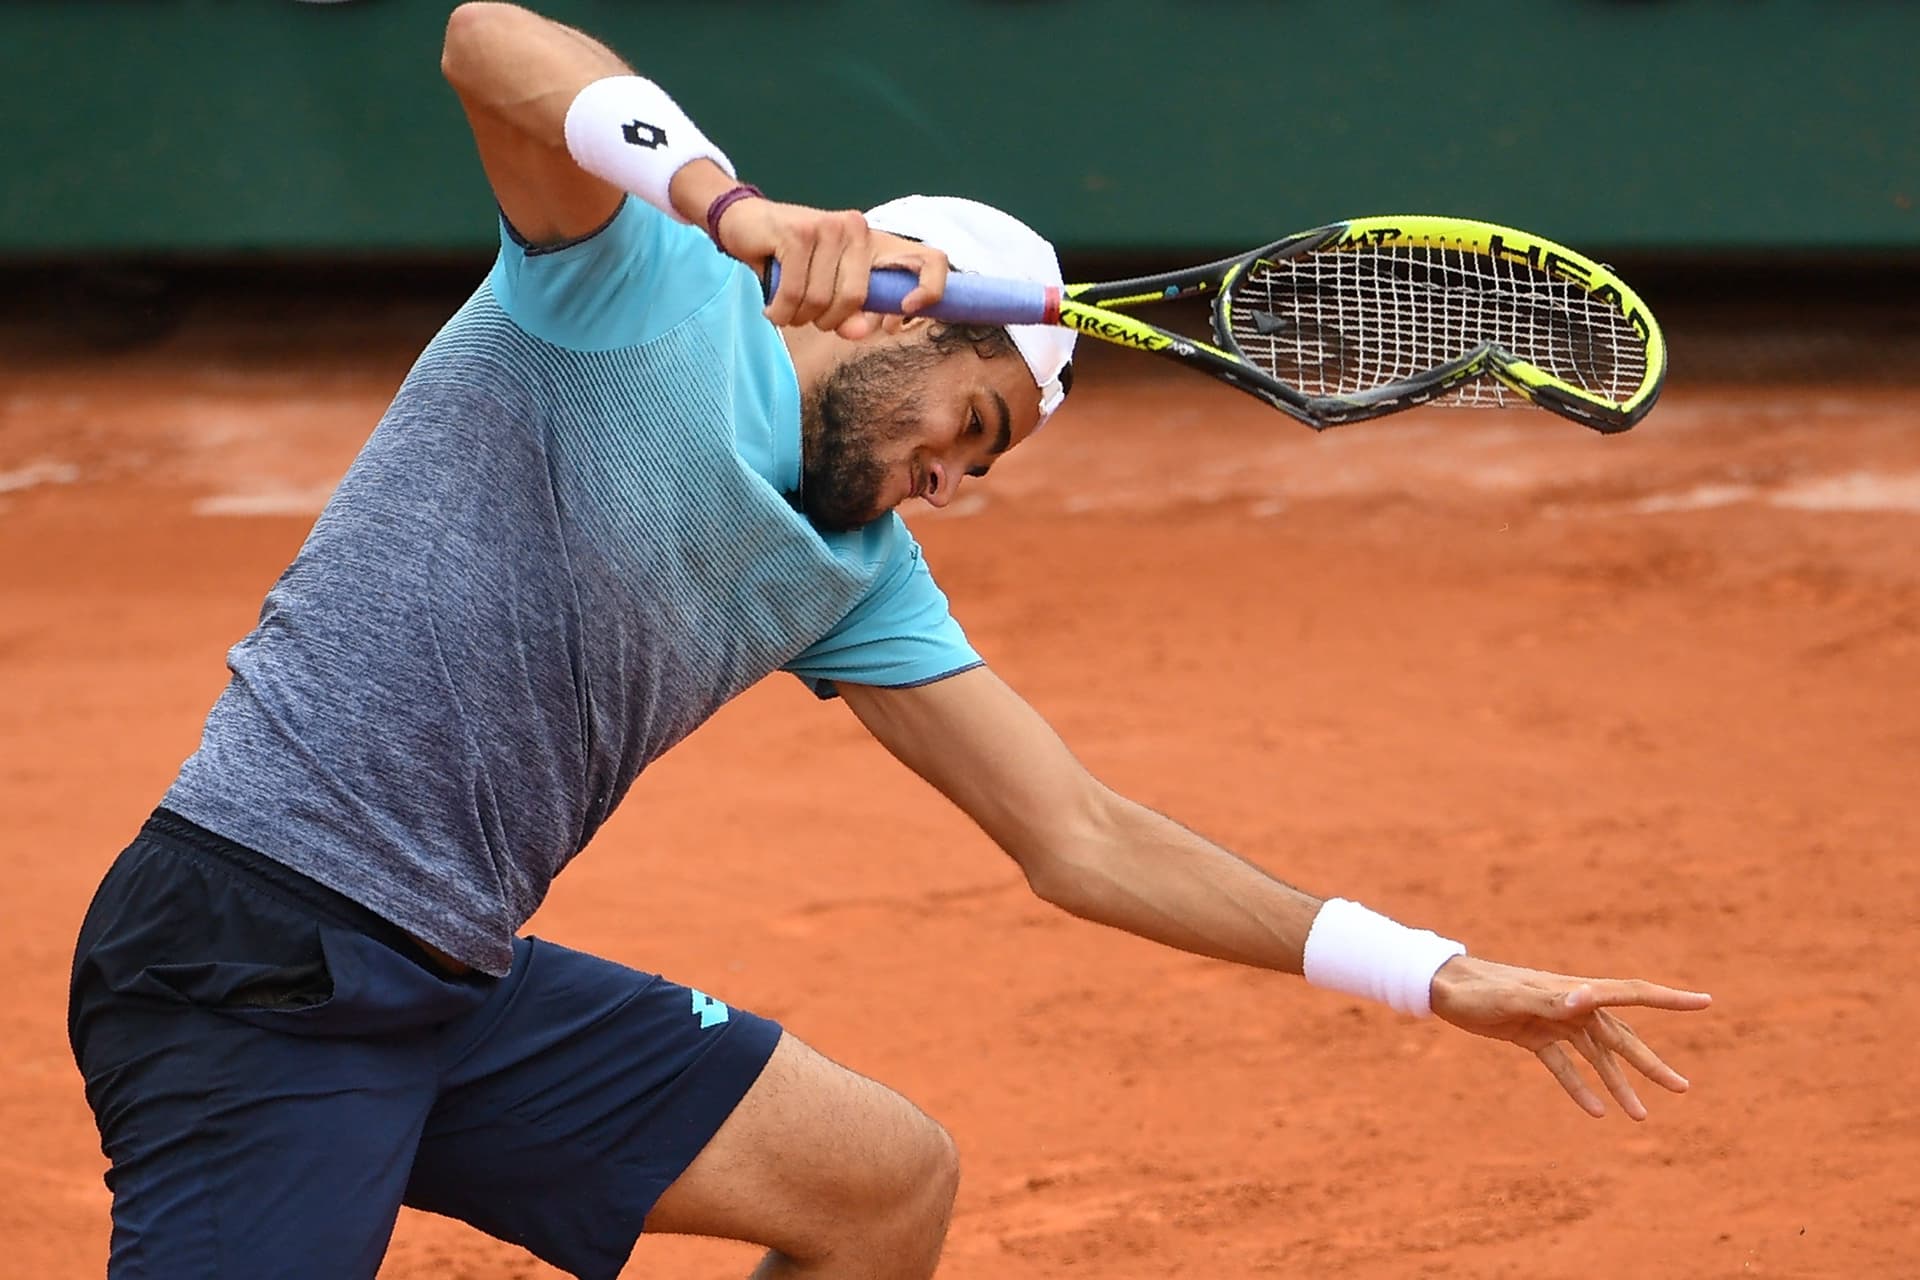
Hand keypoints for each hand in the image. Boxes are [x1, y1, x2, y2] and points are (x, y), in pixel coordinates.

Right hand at [714, 197, 949, 338]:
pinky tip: (772, 307)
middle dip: (826, 321)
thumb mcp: (829, 291)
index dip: (933, 288)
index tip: (909, 310)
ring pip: (821, 300)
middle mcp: (857, 228)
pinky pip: (795, 293)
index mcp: (876, 243)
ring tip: (786, 307)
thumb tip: (858, 332)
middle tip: (807, 316)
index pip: (931, 260)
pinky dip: (780, 311)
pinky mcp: (799, 232)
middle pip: (856, 299)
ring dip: (798, 317)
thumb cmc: (794, 262)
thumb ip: (852, 314)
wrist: (746, 224)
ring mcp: (829, 226)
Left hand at [1429, 954, 1711, 1119]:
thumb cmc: (1478, 988)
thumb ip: (1548, 1001)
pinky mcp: (1534, 1036)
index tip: (1705, 1002)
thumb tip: (1584, 1001)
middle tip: (1683, 1089)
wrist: (1444, 988)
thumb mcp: (1513, 997)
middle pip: (1621, 1038)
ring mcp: (1555, 1021)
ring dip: (1619, 1085)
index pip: (1630, 993)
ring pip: (1597, 1057)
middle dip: (1652, 1064)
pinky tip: (1596, 1112)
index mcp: (1574, 991)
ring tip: (1641, 1116)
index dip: (1669, 1000)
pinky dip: (1579, 1088)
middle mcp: (1572, 1006)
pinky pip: (1565, 1066)